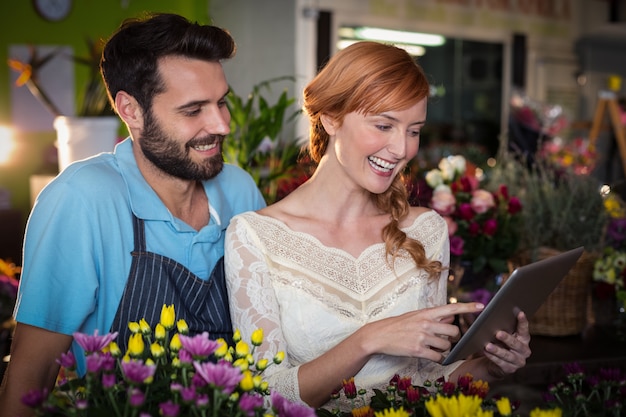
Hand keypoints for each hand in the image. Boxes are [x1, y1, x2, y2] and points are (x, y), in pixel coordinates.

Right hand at [364, 302, 484, 361]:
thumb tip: (450, 319)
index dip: (468, 307)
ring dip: (444, 349)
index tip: (482, 307)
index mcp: (426, 312)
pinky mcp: (418, 350)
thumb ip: (433, 317)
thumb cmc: (398, 325)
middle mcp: (426, 323)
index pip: (451, 308)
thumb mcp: (415, 316)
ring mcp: (422, 337)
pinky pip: (438, 357)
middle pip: (454, 330)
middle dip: (454, 337)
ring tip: (433, 347)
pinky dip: (437, 358)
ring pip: (447, 345)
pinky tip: (430, 355)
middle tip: (446, 339)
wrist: (379, 335)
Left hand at [482, 310, 530, 376]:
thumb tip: (473, 310)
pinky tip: (486, 352)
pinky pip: (501, 363)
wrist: (493, 362)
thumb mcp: (493, 332)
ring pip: (508, 355)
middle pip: (516, 343)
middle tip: (498, 333)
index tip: (520, 312)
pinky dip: (493, 357)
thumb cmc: (495, 342)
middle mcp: (524, 350)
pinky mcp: (510, 369)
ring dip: (498, 350)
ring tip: (488, 345)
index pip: (524, 328)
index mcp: (523, 338)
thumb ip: (486, 321)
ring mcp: (518, 360)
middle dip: (507, 338)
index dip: (522, 321)